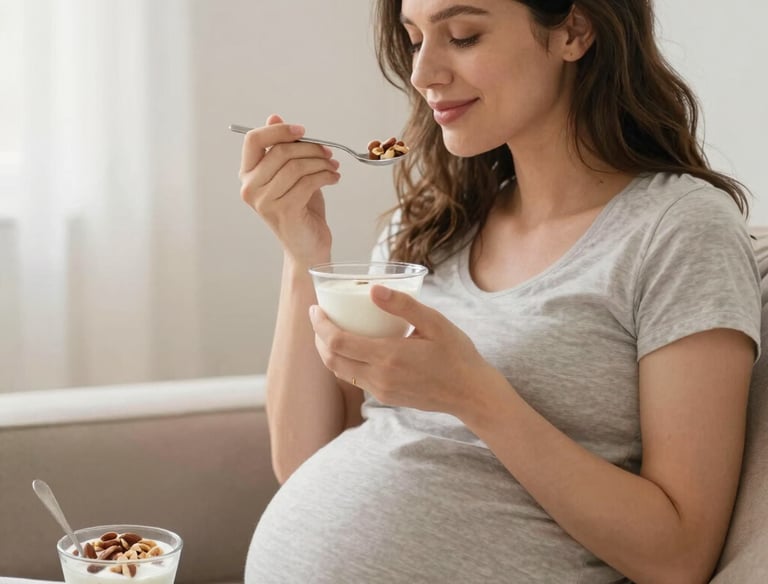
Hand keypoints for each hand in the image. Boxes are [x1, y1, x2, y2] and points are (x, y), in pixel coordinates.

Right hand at [238, 114, 340, 265]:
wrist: (307, 248)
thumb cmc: (300, 210)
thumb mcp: (291, 175)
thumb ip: (281, 149)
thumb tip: (274, 117)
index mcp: (248, 175)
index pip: (253, 140)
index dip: (279, 130)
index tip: (303, 131)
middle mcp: (250, 188)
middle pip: (281, 151)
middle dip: (311, 148)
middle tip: (329, 153)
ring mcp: (264, 201)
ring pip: (297, 166)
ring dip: (321, 163)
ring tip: (333, 168)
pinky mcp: (284, 211)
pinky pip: (308, 182)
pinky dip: (326, 176)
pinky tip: (334, 179)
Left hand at [309, 285, 500, 416]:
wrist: (470, 393)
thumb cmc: (457, 354)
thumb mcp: (435, 323)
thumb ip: (403, 306)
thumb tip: (372, 288)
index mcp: (389, 357)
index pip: (338, 342)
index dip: (320, 325)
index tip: (315, 309)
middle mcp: (380, 377)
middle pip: (332, 359)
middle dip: (319, 338)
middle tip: (319, 317)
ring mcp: (381, 391)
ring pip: (340, 372)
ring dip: (329, 352)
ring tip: (330, 330)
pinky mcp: (385, 397)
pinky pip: (355, 379)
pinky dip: (344, 362)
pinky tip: (353, 347)